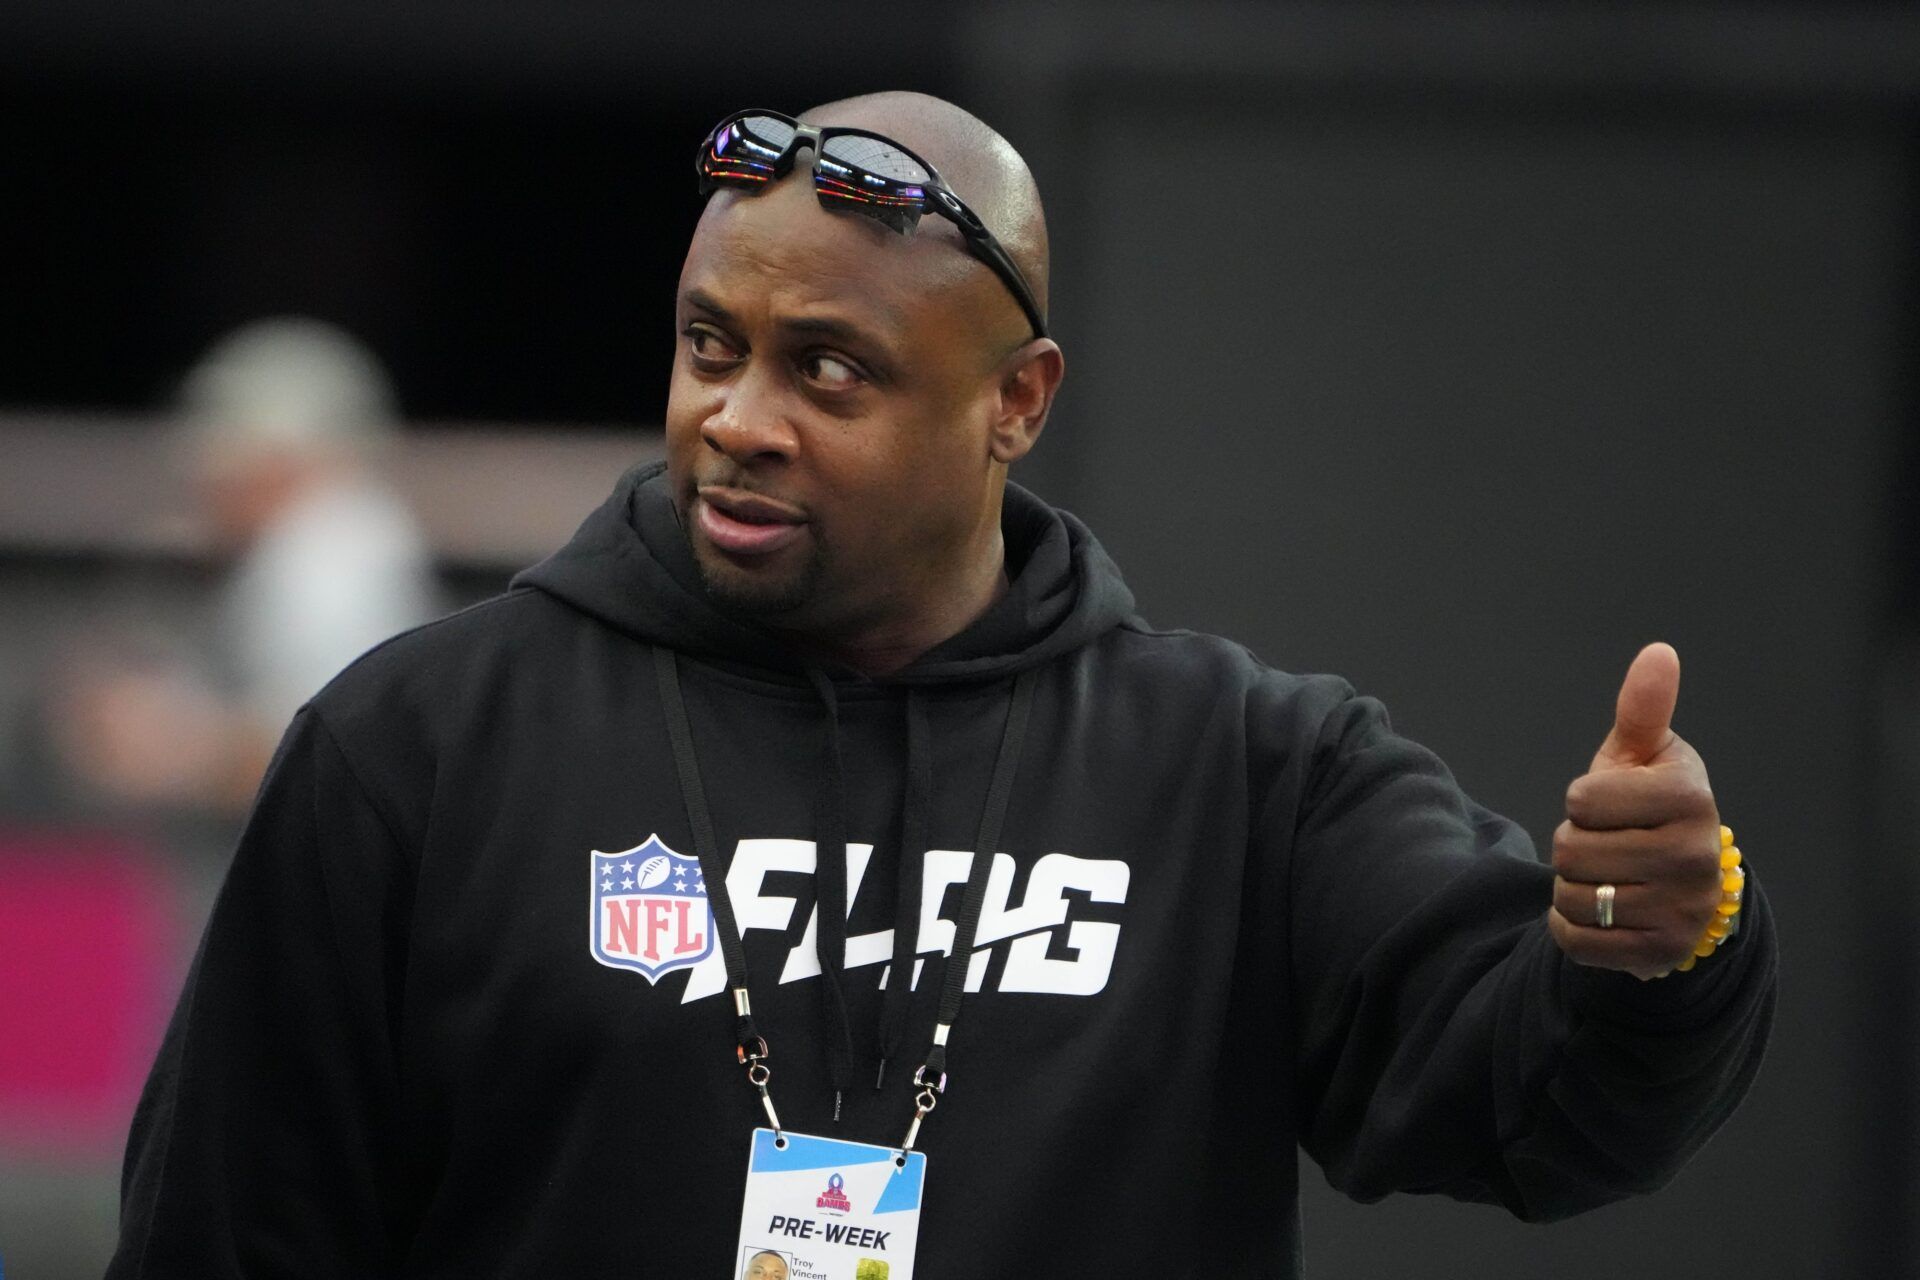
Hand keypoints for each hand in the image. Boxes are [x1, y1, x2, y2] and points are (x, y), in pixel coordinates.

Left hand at [1547, 642, 1722, 979]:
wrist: (1678, 879)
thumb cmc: (1647, 804)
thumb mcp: (1642, 754)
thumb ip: (1643, 708)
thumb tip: (1658, 652)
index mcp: (1690, 798)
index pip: (1582, 799)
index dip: (1583, 800)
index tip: (1612, 804)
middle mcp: (1696, 857)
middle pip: (1572, 851)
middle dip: (1576, 845)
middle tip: (1609, 844)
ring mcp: (1684, 910)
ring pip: (1573, 897)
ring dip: (1574, 887)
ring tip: (1608, 877)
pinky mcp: (1662, 953)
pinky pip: (1576, 940)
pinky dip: (1573, 926)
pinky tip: (1603, 912)